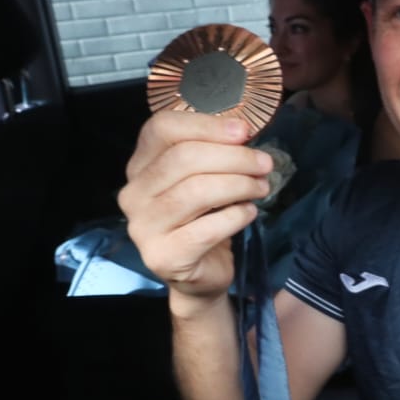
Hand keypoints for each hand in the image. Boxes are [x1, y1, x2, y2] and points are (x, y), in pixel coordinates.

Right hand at [118, 111, 272, 314]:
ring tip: (261, 188)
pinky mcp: (163, 256)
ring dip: (239, 185)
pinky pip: (207, 228)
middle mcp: (134, 193)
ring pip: (196, 191)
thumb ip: (214, 152)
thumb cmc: (204, 219)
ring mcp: (144, 227)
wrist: (199, 274)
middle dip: (233, 157)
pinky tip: (249, 213)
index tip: (244, 131)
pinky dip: (236, 216)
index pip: (162, 128)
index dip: (206, 125)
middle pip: (183, 158)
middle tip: (265, 164)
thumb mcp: (205, 178)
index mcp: (140, 165)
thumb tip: (242, 132)